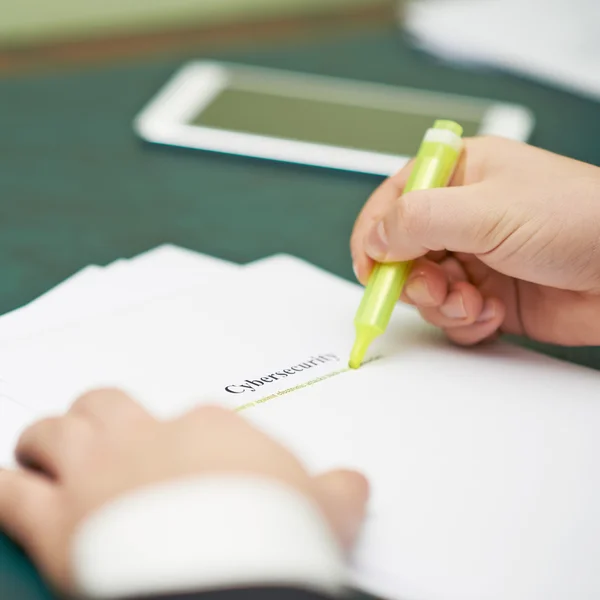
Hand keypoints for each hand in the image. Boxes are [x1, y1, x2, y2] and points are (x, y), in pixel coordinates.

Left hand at [0, 389, 367, 592]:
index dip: (182, 444)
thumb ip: (337, 491)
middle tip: (107, 438)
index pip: (185, 418)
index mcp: (208, 428)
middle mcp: (147, 438)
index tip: (190, 470)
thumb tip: (354, 485)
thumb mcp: (324, 509)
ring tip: (50, 453)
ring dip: (48, 443)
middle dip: (101, 419)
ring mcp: (99, 475)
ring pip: (53, 432)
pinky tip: (14, 492)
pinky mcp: (59, 523)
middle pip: (106, 405)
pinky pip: (10, 492)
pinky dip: (9, 490)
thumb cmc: (277, 539)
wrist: (234, 581)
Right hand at [351, 136, 599, 345]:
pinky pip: (452, 316)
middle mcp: (463, 217)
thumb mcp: (486, 210)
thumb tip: (375, 239)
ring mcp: (476, 259)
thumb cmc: (579, 219)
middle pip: (403, 253)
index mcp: (460, 176)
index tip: (370, 266)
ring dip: (442, 304)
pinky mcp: (489, 296)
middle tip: (434, 287)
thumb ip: (418, 220)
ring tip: (474, 302)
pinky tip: (492, 314)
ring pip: (425, 290)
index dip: (374, 234)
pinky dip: (465, 322)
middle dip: (413, 278)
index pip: (394, 201)